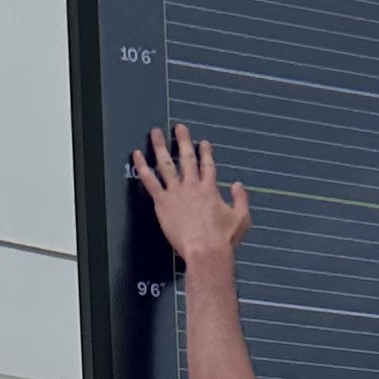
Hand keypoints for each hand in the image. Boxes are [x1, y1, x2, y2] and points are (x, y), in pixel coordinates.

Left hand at [130, 124, 248, 264]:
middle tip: (179, 128)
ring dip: (160, 147)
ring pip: (166, 164)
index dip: (205, 153)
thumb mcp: (242, 219)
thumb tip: (238, 185)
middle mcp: (192, 186)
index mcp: (210, 189)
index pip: (207, 166)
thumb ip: (241, 199)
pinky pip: (150, 181)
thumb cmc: (223, 239)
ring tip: (155, 133)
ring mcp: (176, 193)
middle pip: (186, 158)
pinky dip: (142, 167)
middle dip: (183, 141)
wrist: (206, 250)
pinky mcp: (163, 202)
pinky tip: (137, 156)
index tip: (203, 143)